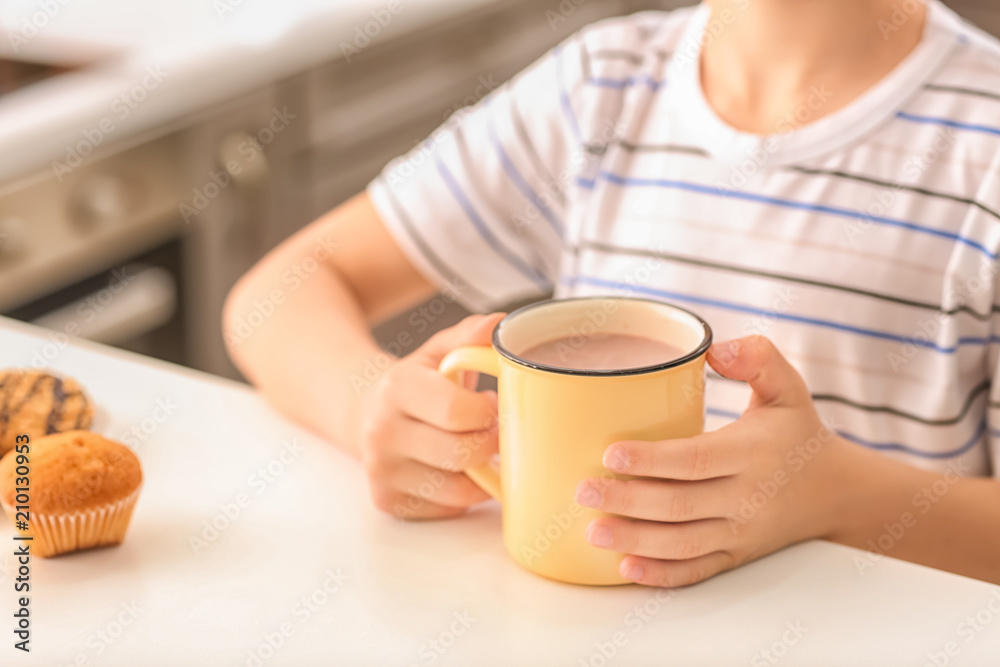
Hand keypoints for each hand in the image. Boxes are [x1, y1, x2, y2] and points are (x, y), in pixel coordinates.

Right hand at [357, 313, 503, 518]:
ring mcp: (382, 471)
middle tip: (494, 430)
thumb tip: (500, 323)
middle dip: (490, 443)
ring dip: (481, 472)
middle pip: (461, 453)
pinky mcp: (388, 501)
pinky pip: (448, 509)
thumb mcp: (436, 353)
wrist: (364, 414)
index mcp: (397, 389)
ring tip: (477, 448)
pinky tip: (457, 470)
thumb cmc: (414, 384)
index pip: (455, 410)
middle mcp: (382, 433)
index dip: (487, 411)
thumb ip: (468, 336)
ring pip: (459, 490)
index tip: (493, 404)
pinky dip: (464, 493)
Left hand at [575, 335, 849, 586]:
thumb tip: (716, 349)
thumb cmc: (797, 433)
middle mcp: (746, 497)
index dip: (652, 460)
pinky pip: (697, 571)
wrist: (836, 491)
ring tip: (593, 531)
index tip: (611, 453)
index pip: (696, 460)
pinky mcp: (735, 556)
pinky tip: (626, 569)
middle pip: (680, 505)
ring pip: (683, 544)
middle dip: (628, 501)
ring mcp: (740, 533)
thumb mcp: (789, 387)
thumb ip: (758, 358)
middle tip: (584, 490)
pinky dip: (662, 575)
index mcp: (752, 453)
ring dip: (635, 541)